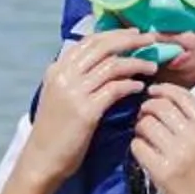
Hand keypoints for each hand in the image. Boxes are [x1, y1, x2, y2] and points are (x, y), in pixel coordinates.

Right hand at [14, 28, 163, 191]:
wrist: (42, 160)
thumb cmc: (54, 131)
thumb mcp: (59, 96)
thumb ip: (75, 78)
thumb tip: (103, 64)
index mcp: (57, 69)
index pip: (89, 41)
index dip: (115, 34)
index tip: (135, 34)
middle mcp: (64, 75)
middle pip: (103, 46)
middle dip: (130, 40)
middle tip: (151, 41)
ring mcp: (74, 92)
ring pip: (112, 66)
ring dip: (137, 64)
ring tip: (152, 67)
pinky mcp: (86, 111)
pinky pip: (115, 89)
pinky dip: (131, 85)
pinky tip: (140, 88)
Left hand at [130, 82, 194, 193]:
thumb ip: (193, 124)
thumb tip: (165, 104)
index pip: (181, 95)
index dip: (162, 89)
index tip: (153, 91)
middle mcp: (194, 137)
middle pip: (160, 106)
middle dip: (146, 108)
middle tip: (143, 116)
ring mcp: (178, 154)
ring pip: (146, 124)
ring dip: (140, 127)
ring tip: (144, 136)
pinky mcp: (163, 172)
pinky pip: (138, 146)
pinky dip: (137, 146)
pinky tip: (143, 152)